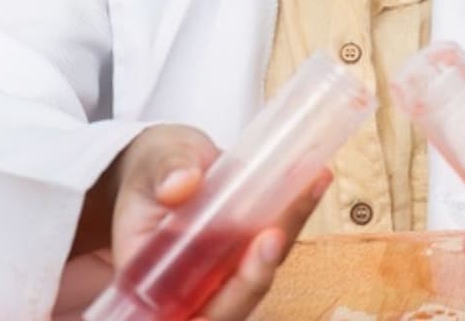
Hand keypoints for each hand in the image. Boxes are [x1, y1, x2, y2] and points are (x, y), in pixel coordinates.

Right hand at [111, 124, 331, 319]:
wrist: (171, 160)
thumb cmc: (152, 168)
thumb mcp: (152, 162)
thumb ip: (164, 171)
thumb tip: (178, 184)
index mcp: (149, 275)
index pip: (178, 312)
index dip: (208, 311)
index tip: (222, 296)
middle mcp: (187, 283)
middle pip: (227, 306)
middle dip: (254, 278)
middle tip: (274, 234)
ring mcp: (222, 270)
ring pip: (258, 274)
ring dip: (286, 236)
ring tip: (309, 187)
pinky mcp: (248, 252)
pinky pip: (275, 244)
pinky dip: (295, 216)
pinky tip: (314, 183)